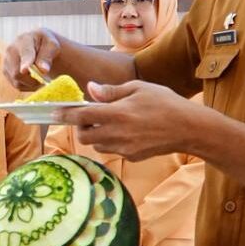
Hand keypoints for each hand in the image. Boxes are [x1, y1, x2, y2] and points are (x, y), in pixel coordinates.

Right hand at [3, 28, 62, 90]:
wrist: (38, 45)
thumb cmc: (46, 44)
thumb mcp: (52, 46)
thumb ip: (47, 57)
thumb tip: (43, 70)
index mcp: (24, 40)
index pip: (24, 54)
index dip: (25, 63)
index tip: (25, 70)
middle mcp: (11, 51)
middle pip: (17, 72)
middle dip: (33, 80)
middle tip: (47, 80)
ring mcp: (6, 62)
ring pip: (17, 82)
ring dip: (32, 84)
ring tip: (42, 78)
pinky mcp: (6, 72)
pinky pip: (17, 85)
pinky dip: (28, 86)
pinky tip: (35, 79)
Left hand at [59, 80, 194, 160]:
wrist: (189, 128)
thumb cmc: (165, 103)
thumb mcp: (138, 88)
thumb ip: (111, 91)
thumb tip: (90, 89)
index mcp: (116, 114)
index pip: (81, 116)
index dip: (65, 114)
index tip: (54, 112)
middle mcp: (117, 134)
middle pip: (84, 136)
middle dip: (81, 127)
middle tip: (88, 116)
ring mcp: (124, 148)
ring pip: (97, 145)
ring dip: (95, 136)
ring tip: (108, 123)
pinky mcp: (132, 157)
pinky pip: (113, 150)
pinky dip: (111, 142)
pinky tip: (125, 132)